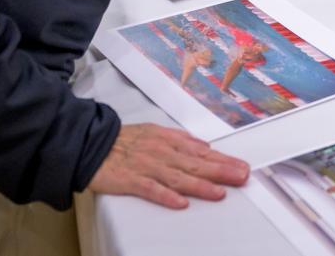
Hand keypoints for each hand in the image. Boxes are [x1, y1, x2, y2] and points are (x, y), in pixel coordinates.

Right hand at [88, 123, 248, 209]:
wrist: (92, 142)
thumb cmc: (125, 139)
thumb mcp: (156, 132)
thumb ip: (181, 140)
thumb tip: (203, 147)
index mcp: (169, 141)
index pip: (202, 153)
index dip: (223, 160)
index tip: (242, 166)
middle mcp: (162, 153)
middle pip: (195, 164)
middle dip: (221, 171)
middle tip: (241, 177)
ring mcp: (147, 166)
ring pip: (178, 177)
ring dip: (201, 185)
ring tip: (220, 192)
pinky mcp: (131, 180)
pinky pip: (151, 189)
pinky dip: (166, 196)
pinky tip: (181, 202)